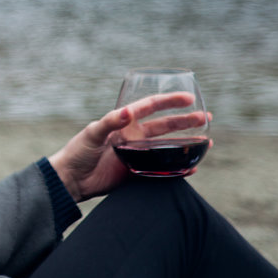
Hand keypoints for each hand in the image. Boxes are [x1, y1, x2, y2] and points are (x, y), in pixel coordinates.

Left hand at [48, 92, 207, 200]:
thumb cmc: (78, 151)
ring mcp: (138, 154)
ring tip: (207, 140)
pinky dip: (178, 168)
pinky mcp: (138, 172)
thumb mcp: (92, 132)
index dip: (169, 101)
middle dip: (186, 121)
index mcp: (125, 122)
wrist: (71, 180)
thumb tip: (128, 112)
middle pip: (166, 126)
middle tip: (206, 118)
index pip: (151, 107)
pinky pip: (162, 169)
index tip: (188, 97)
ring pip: (168, 146)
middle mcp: (135, 136)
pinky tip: (192, 167)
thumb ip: (110, 122)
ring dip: (187, 143)